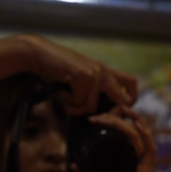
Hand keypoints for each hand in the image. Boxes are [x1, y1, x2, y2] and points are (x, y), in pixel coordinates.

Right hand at [20, 35, 137, 115]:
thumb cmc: (58, 70)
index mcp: (106, 71)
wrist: (37, 53)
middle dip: (110, 115)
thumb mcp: (81, 79)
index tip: (117, 111)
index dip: (129, 101)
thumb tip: (107, 113)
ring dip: (75, 108)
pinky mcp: (82, 76)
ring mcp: (94, 73)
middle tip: (93, 118)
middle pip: (122, 101)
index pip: (132, 83)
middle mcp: (103, 71)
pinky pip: (78, 102)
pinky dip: (67, 102)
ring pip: (92, 107)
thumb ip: (94, 90)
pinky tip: (61, 91)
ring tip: (65, 96)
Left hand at [72, 108, 159, 171]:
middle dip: (116, 118)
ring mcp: (143, 163)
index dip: (114, 121)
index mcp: (130, 159)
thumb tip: (74, 166)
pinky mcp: (146, 171)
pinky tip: (137, 125)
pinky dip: (145, 136)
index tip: (96, 118)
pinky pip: (149, 150)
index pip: (124, 134)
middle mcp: (138, 158)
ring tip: (118, 111)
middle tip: (97, 116)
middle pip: (130, 130)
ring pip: (138, 136)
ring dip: (128, 121)